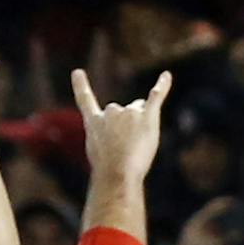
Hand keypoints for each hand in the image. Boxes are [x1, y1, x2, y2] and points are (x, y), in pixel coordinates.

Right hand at [71, 66, 171, 182]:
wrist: (116, 173)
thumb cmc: (106, 170)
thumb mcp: (97, 153)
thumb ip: (106, 136)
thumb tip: (125, 129)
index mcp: (94, 122)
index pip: (85, 101)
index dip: (81, 86)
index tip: (77, 72)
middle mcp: (110, 111)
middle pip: (124, 112)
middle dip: (127, 128)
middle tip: (123, 149)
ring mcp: (129, 112)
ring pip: (140, 113)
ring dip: (140, 129)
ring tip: (134, 147)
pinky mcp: (147, 116)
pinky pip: (156, 96)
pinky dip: (162, 85)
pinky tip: (166, 75)